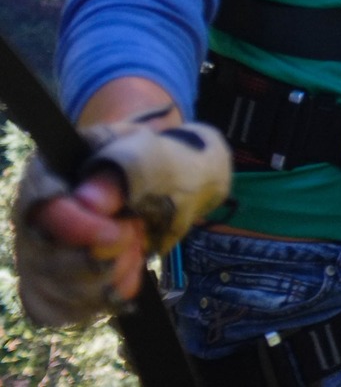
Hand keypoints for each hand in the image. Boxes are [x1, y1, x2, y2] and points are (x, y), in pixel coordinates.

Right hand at [10, 121, 230, 326]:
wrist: (178, 184)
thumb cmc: (161, 162)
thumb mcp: (152, 156)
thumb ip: (124, 172)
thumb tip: (89, 202)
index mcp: (52, 171)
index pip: (45, 211)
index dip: (80, 230)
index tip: (120, 234)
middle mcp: (36, 215)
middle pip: (46, 259)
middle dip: (103, 257)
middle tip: (137, 232)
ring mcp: (43, 250)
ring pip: (58, 289)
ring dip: (110, 276)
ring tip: (137, 246)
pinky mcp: (58, 281)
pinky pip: (65, 308)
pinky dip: (104, 298)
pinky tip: (129, 274)